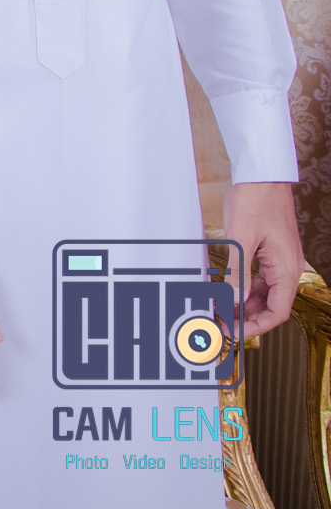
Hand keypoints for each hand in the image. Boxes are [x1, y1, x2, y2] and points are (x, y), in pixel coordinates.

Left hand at [225, 181, 302, 336]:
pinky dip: (245, 288)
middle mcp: (288, 268)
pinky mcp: (271, 253)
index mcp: (287, 269)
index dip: (257, 325)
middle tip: (221, 323)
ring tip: (220, 309)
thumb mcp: (242, 238)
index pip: (278, 311)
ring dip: (245, 304)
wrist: (262, 177)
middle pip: (272, 305)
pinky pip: (261, 279)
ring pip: (265, 294)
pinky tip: (227, 291)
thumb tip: (235, 299)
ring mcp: (280, 261)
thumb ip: (239, 272)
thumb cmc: (255, 202)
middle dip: (247, 317)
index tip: (235, 331)